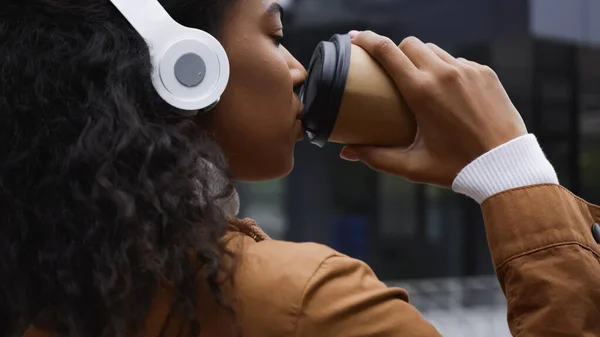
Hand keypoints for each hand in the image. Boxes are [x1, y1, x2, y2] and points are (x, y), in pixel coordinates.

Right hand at [340, 31, 526, 187]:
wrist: (506, 165)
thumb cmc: (456, 168)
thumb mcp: (412, 166)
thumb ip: (376, 157)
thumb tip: (347, 152)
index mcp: (422, 91)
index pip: (388, 52)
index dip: (368, 40)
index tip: (356, 38)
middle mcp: (444, 73)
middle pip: (410, 44)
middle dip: (397, 52)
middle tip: (392, 72)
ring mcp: (467, 70)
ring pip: (435, 50)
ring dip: (422, 60)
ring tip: (421, 84)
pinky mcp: (485, 73)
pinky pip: (458, 62)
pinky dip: (447, 71)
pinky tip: (448, 94)